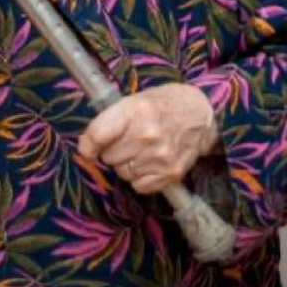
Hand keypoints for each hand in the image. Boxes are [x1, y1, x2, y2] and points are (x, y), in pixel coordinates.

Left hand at [78, 83, 218, 194]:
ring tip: (138, 151)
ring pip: (122, 173)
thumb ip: (110, 121)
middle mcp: (147, 135)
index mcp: (135, 110)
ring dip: (125, 165)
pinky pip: (138, 186)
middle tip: (125, 141)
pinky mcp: (171, 174)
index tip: (87, 149)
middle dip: (112, 151)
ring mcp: (160, 156)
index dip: (88, 145)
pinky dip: (139, 178)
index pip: (98, 134)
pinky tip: (147, 163)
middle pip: (109, 157)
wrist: (200, 115)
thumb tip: (87, 146)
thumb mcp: (134, 101)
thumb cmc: (161, 105)